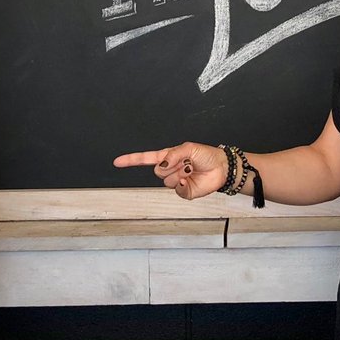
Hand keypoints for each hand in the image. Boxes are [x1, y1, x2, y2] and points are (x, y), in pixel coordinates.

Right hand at [113, 142, 227, 199]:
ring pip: (166, 181)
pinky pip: (176, 191)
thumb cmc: (206, 155)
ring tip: (190, 169)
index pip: (145, 159)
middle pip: (157, 171)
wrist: (221, 168)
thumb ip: (172, 154)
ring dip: (179, 174)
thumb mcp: (188, 148)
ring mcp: (176, 181)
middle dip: (170, 166)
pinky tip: (189, 179)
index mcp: (168, 157)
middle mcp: (170, 169)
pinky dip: (182, 185)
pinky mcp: (184, 192)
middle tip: (184, 162)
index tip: (117, 161)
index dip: (131, 160)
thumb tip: (161, 164)